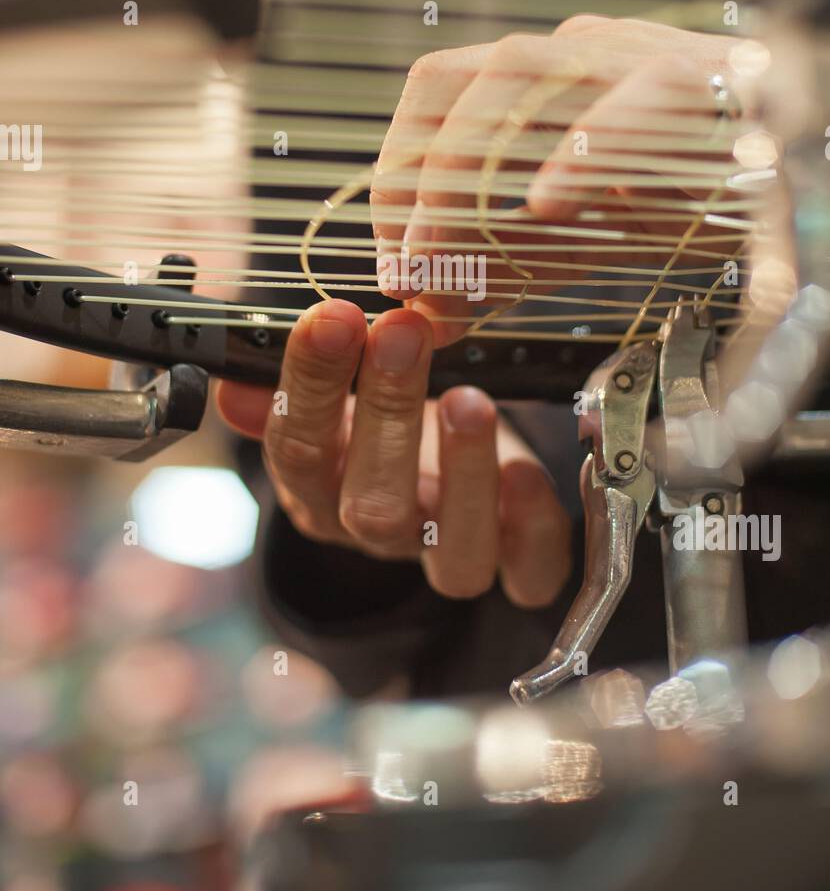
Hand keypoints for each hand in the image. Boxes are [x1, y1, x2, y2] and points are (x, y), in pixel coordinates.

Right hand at [217, 301, 570, 605]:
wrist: (445, 462)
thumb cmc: (382, 412)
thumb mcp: (332, 393)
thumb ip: (286, 386)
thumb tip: (234, 380)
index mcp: (319, 489)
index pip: (299, 450)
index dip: (311, 386)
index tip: (333, 316)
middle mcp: (379, 531)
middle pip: (371, 504)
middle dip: (387, 413)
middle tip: (403, 331)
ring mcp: (446, 554)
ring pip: (452, 553)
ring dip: (462, 476)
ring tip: (467, 399)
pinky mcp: (516, 565)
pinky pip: (529, 574)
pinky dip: (534, 526)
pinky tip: (527, 471)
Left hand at [371, 15, 758, 344]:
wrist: (794, 179)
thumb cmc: (684, 198)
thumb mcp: (578, 241)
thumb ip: (501, 269)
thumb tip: (423, 312)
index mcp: (543, 80)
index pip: (436, 93)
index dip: (396, 171)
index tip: (392, 255)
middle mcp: (578, 50)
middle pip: (461, 77)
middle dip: (413, 173)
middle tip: (408, 263)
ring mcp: (636, 53)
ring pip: (523, 71)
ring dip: (466, 162)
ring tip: (445, 246)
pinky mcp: (703, 77)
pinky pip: (634, 95)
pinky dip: (581, 149)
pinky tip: (546, 204)